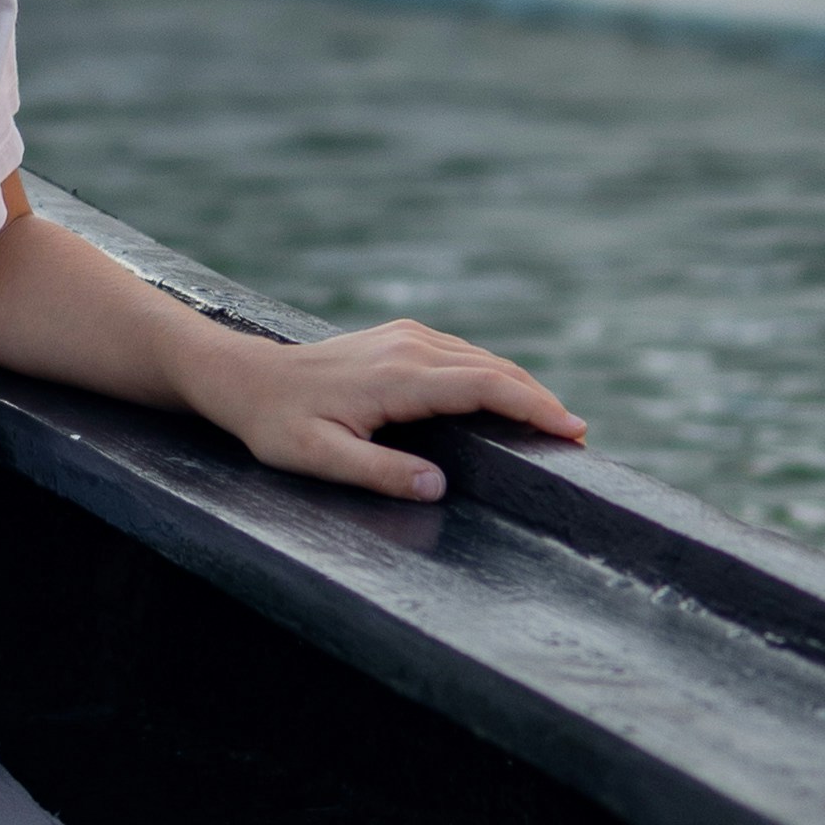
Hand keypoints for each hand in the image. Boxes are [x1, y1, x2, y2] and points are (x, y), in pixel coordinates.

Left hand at [200, 316, 583, 504]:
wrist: (246, 378)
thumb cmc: (277, 425)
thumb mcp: (319, 459)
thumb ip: (379, 473)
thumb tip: (438, 487)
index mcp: (398, 378)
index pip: (485, 387)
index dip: (533, 408)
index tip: (572, 430)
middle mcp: (410, 347)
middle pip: (495, 369)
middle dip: (540, 401)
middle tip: (578, 437)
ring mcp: (407, 336)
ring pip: (482, 358)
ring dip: (522, 387)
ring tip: (555, 422)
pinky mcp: (402, 337)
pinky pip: (463, 354)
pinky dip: (495, 375)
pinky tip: (509, 397)